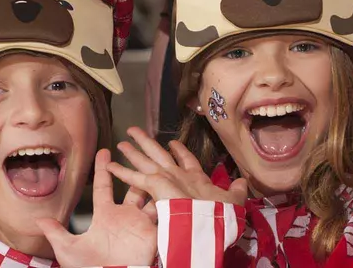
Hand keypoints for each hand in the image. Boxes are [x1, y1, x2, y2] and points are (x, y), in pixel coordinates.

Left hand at [35, 149, 157, 266]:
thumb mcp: (69, 249)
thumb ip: (57, 233)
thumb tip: (39, 220)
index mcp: (105, 216)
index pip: (103, 186)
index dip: (103, 169)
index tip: (104, 152)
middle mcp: (124, 216)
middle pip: (132, 186)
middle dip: (134, 169)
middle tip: (137, 151)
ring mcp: (141, 223)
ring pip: (150, 196)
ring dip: (153, 182)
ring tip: (157, 165)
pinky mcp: (154, 231)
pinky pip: (162, 213)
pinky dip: (167, 201)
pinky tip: (170, 187)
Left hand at [107, 127, 247, 204]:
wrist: (213, 219)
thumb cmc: (223, 213)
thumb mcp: (234, 201)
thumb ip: (236, 191)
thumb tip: (243, 182)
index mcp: (198, 178)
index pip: (187, 160)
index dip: (180, 152)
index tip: (172, 144)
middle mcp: (180, 173)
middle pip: (161, 154)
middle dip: (149, 143)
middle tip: (136, 132)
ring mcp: (167, 177)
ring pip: (146, 160)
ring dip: (134, 150)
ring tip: (122, 140)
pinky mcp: (157, 185)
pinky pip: (134, 178)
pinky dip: (122, 172)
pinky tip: (109, 166)